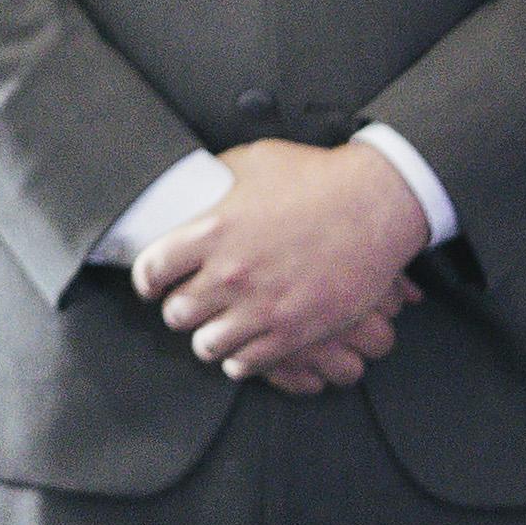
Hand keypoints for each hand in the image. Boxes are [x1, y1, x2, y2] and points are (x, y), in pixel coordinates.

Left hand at [132, 137, 430, 380]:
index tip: (155, 284)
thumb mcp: (254, 161)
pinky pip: (246, 363)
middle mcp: (231, 274)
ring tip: (214, 328)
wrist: (376, 204)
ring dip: (207, 337)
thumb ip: (215, 180)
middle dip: (178, 309)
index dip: (148, 279)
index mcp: (212, 231)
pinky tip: (242, 347)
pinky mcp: (295, 331)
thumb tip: (193, 187)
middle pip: (176, 313)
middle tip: (189, 304)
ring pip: (206, 345)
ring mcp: (263, 307)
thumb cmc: (317, 177)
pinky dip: (239, 359)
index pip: (152, 269)